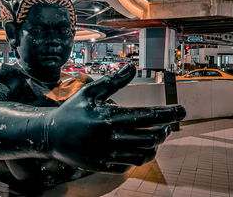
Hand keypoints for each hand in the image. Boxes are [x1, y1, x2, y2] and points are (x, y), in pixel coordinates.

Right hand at [47, 64, 185, 172]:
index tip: (182, 111)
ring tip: (158, 135)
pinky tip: (141, 147)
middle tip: (169, 124)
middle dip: (165, 130)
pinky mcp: (103, 165)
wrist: (50, 136)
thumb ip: (113, 81)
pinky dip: (141, 157)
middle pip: (149, 137)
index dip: (168, 114)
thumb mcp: (90, 92)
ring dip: (156, 145)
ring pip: (143, 154)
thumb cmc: (72, 110)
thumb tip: (131, 67)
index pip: (147, 116)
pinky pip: (129, 165)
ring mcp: (107, 154)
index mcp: (108, 117)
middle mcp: (110, 138)